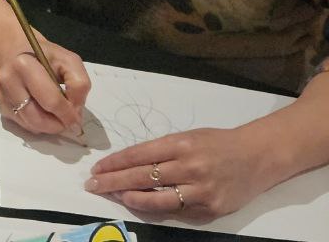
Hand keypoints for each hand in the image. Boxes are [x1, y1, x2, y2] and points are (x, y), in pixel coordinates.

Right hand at [0, 39, 89, 137]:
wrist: (12, 49)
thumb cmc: (43, 54)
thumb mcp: (68, 60)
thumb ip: (78, 84)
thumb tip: (75, 112)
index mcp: (25, 65)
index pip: (51, 101)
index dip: (68, 114)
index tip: (76, 119)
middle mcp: (8, 80)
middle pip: (37, 118)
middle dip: (57, 125)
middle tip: (67, 123)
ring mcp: (1, 94)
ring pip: (29, 124)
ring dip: (47, 127)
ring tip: (56, 118)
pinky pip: (22, 124)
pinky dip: (36, 125)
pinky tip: (41, 113)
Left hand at [86, 126, 275, 219]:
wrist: (256, 157)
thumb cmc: (216, 143)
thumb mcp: (186, 137)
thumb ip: (160, 151)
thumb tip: (128, 165)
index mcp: (180, 144)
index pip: (138, 155)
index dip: (114, 163)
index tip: (97, 169)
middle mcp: (189, 167)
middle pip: (142, 178)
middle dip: (113, 182)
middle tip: (93, 185)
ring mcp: (201, 191)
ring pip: (157, 200)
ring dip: (131, 199)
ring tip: (114, 196)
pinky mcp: (210, 209)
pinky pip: (177, 212)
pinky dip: (156, 209)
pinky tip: (141, 205)